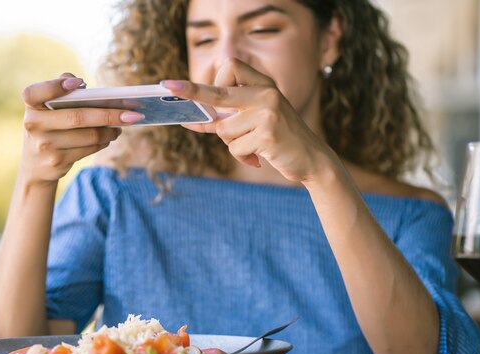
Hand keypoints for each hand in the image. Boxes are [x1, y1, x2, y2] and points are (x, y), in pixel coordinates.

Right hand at [20, 72, 144, 185]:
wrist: (35, 165)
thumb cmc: (47, 126)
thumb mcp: (46, 108)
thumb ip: (60, 90)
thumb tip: (81, 84)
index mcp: (30, 106)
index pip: (35, 93)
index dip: (55, 86)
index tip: (79, 82)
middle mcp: (34, 125)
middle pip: (77, 118)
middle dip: (109, 115)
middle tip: (133, 114)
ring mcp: (46, 146)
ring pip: (89, 136)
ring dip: (111, 131)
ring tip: (124, 124)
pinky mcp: (58, 162)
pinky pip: (89, 149)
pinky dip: (104, 141)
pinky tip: (111, 136)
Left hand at [161, 59, 333, 183]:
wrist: (312, 159)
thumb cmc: (280, 139)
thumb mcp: (256, 121)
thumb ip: (227, 117)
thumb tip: (193, 118)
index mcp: (264, 84)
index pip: (230, 68)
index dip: (210, 81)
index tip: (183, 85)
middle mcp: (267, 93)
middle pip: (219, 93)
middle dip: (192, 92)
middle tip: (167, 85)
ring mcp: (268, 113)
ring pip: (224, 130)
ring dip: (232, 144)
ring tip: (252, 148)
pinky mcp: (268, 135)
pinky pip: (235, 148)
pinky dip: (242, 157)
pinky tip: (258, 158)